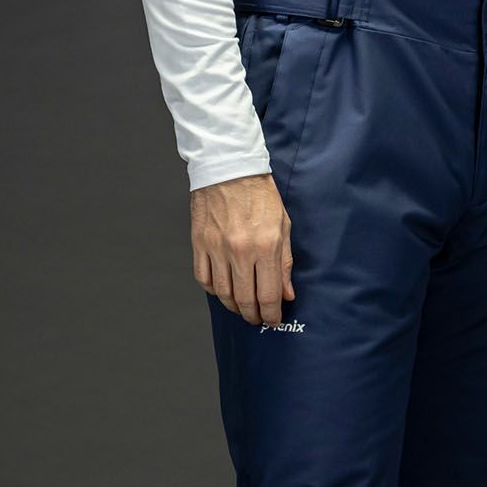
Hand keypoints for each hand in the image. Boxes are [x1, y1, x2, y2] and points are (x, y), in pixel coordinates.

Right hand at [190, 172, 294, 325]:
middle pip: (244, 299)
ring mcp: (216, 248)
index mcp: (265, 246)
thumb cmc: (260, 193)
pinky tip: (222, 290)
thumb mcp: (283, 225)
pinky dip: (212, 290)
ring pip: (222, 293)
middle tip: (257, 319)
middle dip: (253, 315)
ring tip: (241, 308)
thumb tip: (286, 294)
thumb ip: (285, 262)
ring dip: (233, 306)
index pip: (268, 295)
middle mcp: (240, 251)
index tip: (273, 320)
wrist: (229, 167)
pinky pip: (203, 278)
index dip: (271, 315)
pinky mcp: (199, 243)